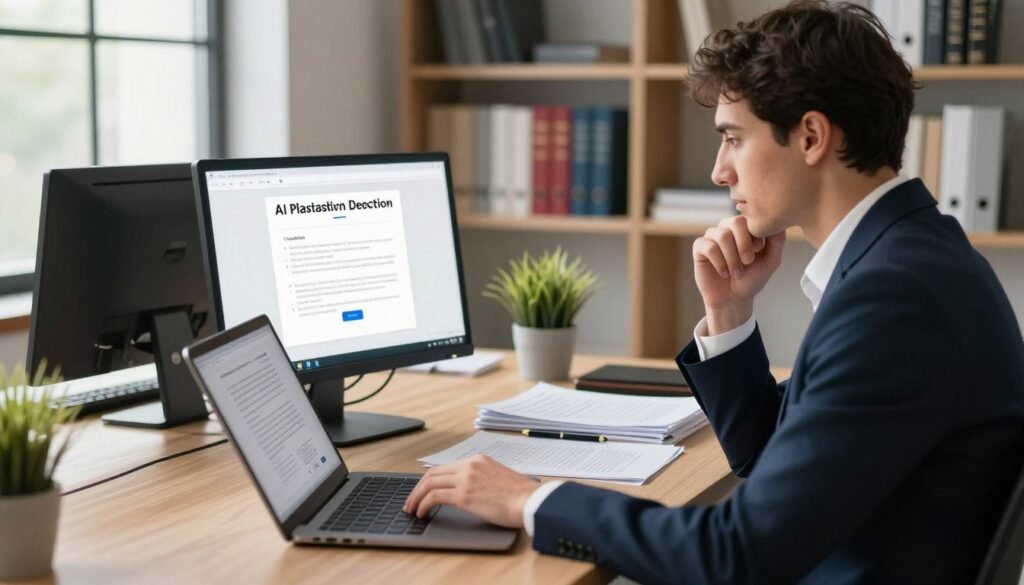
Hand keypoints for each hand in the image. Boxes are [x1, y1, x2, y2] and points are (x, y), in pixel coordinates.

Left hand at [403, 455, 539, 527]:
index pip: (446, 467)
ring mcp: (466, 478)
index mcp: (479, 460)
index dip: (431, 479)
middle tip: (411, 501)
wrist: (531, 501)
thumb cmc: (522, 496)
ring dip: (416, 497)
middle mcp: (470, 465)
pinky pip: (434, 497)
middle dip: (418, 487)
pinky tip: (422, 513)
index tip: (424, 490)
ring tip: (411, 509)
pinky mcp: (464, 494)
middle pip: (433, 473)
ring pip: (429, 483)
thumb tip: (472, 492)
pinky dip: (423, 504)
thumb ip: (483, 480)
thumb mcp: (500, 479)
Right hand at [693, 216, 784, 333]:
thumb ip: (777, 240)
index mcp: (745, 227)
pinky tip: (724, 273)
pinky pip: (708, 247)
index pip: (751, 218)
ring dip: (732, 258)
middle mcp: (728, 227)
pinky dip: (719, 263)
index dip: (757, 235)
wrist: (733, 298)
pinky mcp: (699, 247)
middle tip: (748, 261)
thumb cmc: (752, 278)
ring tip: (737, 273)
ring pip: (722, 236)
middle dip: (744, 244)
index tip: (760, 251)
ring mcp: (712, 236)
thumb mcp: (771, 260)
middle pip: (736, 222)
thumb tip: (778, 222)